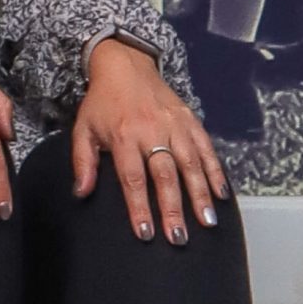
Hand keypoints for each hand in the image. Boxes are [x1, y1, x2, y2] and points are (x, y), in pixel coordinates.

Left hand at [72, 38, 230, 245]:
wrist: (125, 65)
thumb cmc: (102, 103)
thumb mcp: (82, 129)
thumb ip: (83, 162)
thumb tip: (81, 193)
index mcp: (123, 136)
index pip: (132, 179)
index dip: (139, 207)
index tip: (145, 232)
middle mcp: (152, 132)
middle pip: (165, 176)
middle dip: (173, 209)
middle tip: (179, 237)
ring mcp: (175, 126)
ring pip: (191, 165)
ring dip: (200, 195)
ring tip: (206, 222)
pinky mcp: (191, 121)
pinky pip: (206, 149)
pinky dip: (215, 172)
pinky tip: (221, 194)